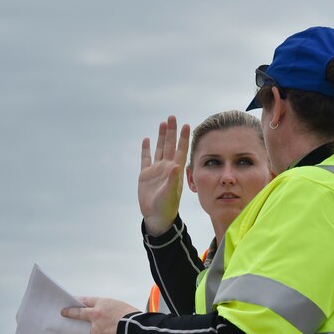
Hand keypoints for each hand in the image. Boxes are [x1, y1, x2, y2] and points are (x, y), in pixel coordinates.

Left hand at [61, 297, 138, 333]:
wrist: (134, 331)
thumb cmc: (132, 318)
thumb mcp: (121, 308)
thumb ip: (110, 312)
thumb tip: (107, 321)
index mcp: (103, 304)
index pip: (87, 301)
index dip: (80, 300)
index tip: (73, 300)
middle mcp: (96, 315)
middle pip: (80, 313)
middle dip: (71, 312)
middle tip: (64, 312)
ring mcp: (95, 329)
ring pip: (94, 331)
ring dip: (100, 333)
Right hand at [138, 115, 189, 235]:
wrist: (156, 216)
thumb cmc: (167, 206)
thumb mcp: (170, 193)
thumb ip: (172, 179)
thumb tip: (175, 165)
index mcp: (175, 170)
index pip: (181, 150)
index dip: (184, 138)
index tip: (187, 125)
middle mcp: (167, 167)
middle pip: (170, 145)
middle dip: (172, 132)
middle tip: (172, 117)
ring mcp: (156, 170)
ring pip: (159, 149)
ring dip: (161, 137)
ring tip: (163, 123)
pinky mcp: (145, 175)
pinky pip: (146, 159)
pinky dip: (146, 149)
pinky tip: (146, 139)